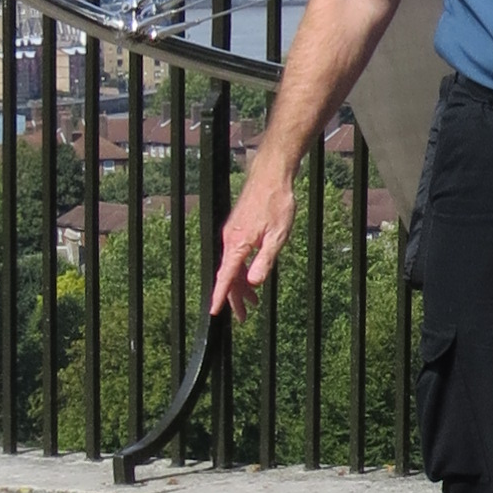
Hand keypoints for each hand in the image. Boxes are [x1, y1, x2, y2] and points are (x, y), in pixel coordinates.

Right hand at [211, 160, 295, 324]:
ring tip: (253, 301)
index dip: (221, 297)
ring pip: (233, 266)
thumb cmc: (276, 203)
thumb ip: (264, 261)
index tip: (214, 313)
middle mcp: (230, 240)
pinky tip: (252, 276)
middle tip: (244, 316)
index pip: (225, 277)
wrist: (271, 176)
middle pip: (229, 275)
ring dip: (241, 285)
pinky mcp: (238, 228)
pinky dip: (242, 269)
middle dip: (235, 297)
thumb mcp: (277, 237)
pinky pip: (236, 255)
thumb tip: (253, 282)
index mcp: (238, 244)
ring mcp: (233, 233)